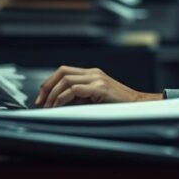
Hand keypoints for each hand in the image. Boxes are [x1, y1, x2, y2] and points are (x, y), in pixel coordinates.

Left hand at [35, 65, 162, 107]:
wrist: (138, 105)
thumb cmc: (118, 104)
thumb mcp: (94, 98)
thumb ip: (79, 96)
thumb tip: (58, 101)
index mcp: (91, 74)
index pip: (64, 71)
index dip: (49, 82)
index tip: (41, 96)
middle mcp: (93, 73)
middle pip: (62, 72)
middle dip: (47, 86)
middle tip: (40, 101)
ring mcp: (97, 79)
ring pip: (66, 79)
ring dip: (53, 94)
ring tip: (48, 107)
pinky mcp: (100, 88)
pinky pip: (75, 89)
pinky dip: (63, 98)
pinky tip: (59, 106)